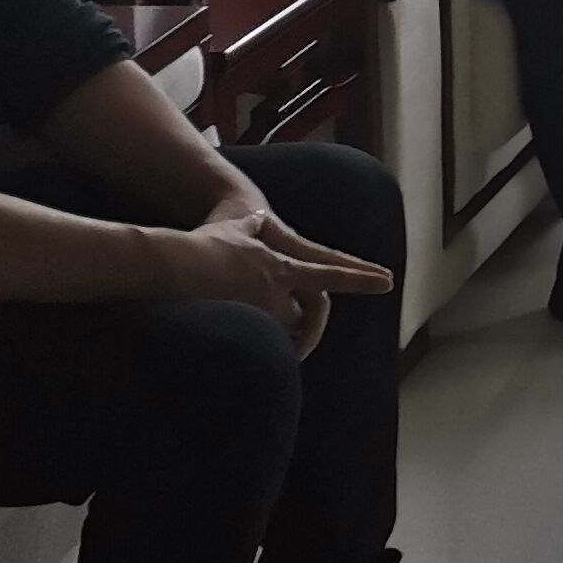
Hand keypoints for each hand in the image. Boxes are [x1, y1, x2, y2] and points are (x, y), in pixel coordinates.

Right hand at [148, 213, 395, 357]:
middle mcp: (277, 290)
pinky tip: (248, 345)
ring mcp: (260, 310)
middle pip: (308, 312)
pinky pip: (261, 340)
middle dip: (309, 327)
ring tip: (275, 344)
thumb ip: (254, 229)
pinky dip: (261, 341)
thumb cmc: (206, 241)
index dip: (360, 277)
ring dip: (283, 336)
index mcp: (282, 264)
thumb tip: (259, 217)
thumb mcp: (238, 228)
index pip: (330, 271)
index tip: (387, 283)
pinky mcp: (242, 328)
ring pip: (284, 328)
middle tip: (304, 344)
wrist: (175, 263)